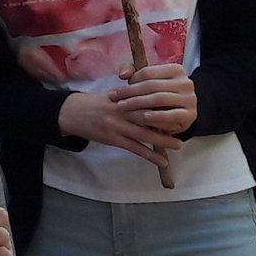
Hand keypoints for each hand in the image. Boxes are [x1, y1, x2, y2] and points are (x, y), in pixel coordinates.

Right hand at [58, 88, 184, 167]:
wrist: (70, 113)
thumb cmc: (92, 103)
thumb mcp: (111, 95)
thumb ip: (131, 97)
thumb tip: (151, 101)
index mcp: (123, 97)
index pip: (146, 99)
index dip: (163, 104)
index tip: (178, 107)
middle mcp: (121, 110)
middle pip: (149, 116)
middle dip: (167, 121)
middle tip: (185, 125)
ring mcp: (117, 126)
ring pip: (144, 134)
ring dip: (163, 140)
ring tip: (179, 145)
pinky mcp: (112, 139)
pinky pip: (135, 148)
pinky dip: (150, 155)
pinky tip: (162, 160)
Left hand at [113, 61, 196, 135]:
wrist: (176, 116)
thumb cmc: (156, 96)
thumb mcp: (146, 82)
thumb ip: (132, 72)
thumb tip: (123, 74)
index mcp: (176, 70)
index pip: (147, 72)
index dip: (130, 81)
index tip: (117, 90)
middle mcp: (186, 83)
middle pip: (152, 85)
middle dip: (130, 93)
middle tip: (115, 100)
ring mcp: (190, 99)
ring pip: (159, 98)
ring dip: (138, 103)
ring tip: (123, 108)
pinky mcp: (190, 115)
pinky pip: (170, 115)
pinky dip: (155, 116)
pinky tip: (143, 117)